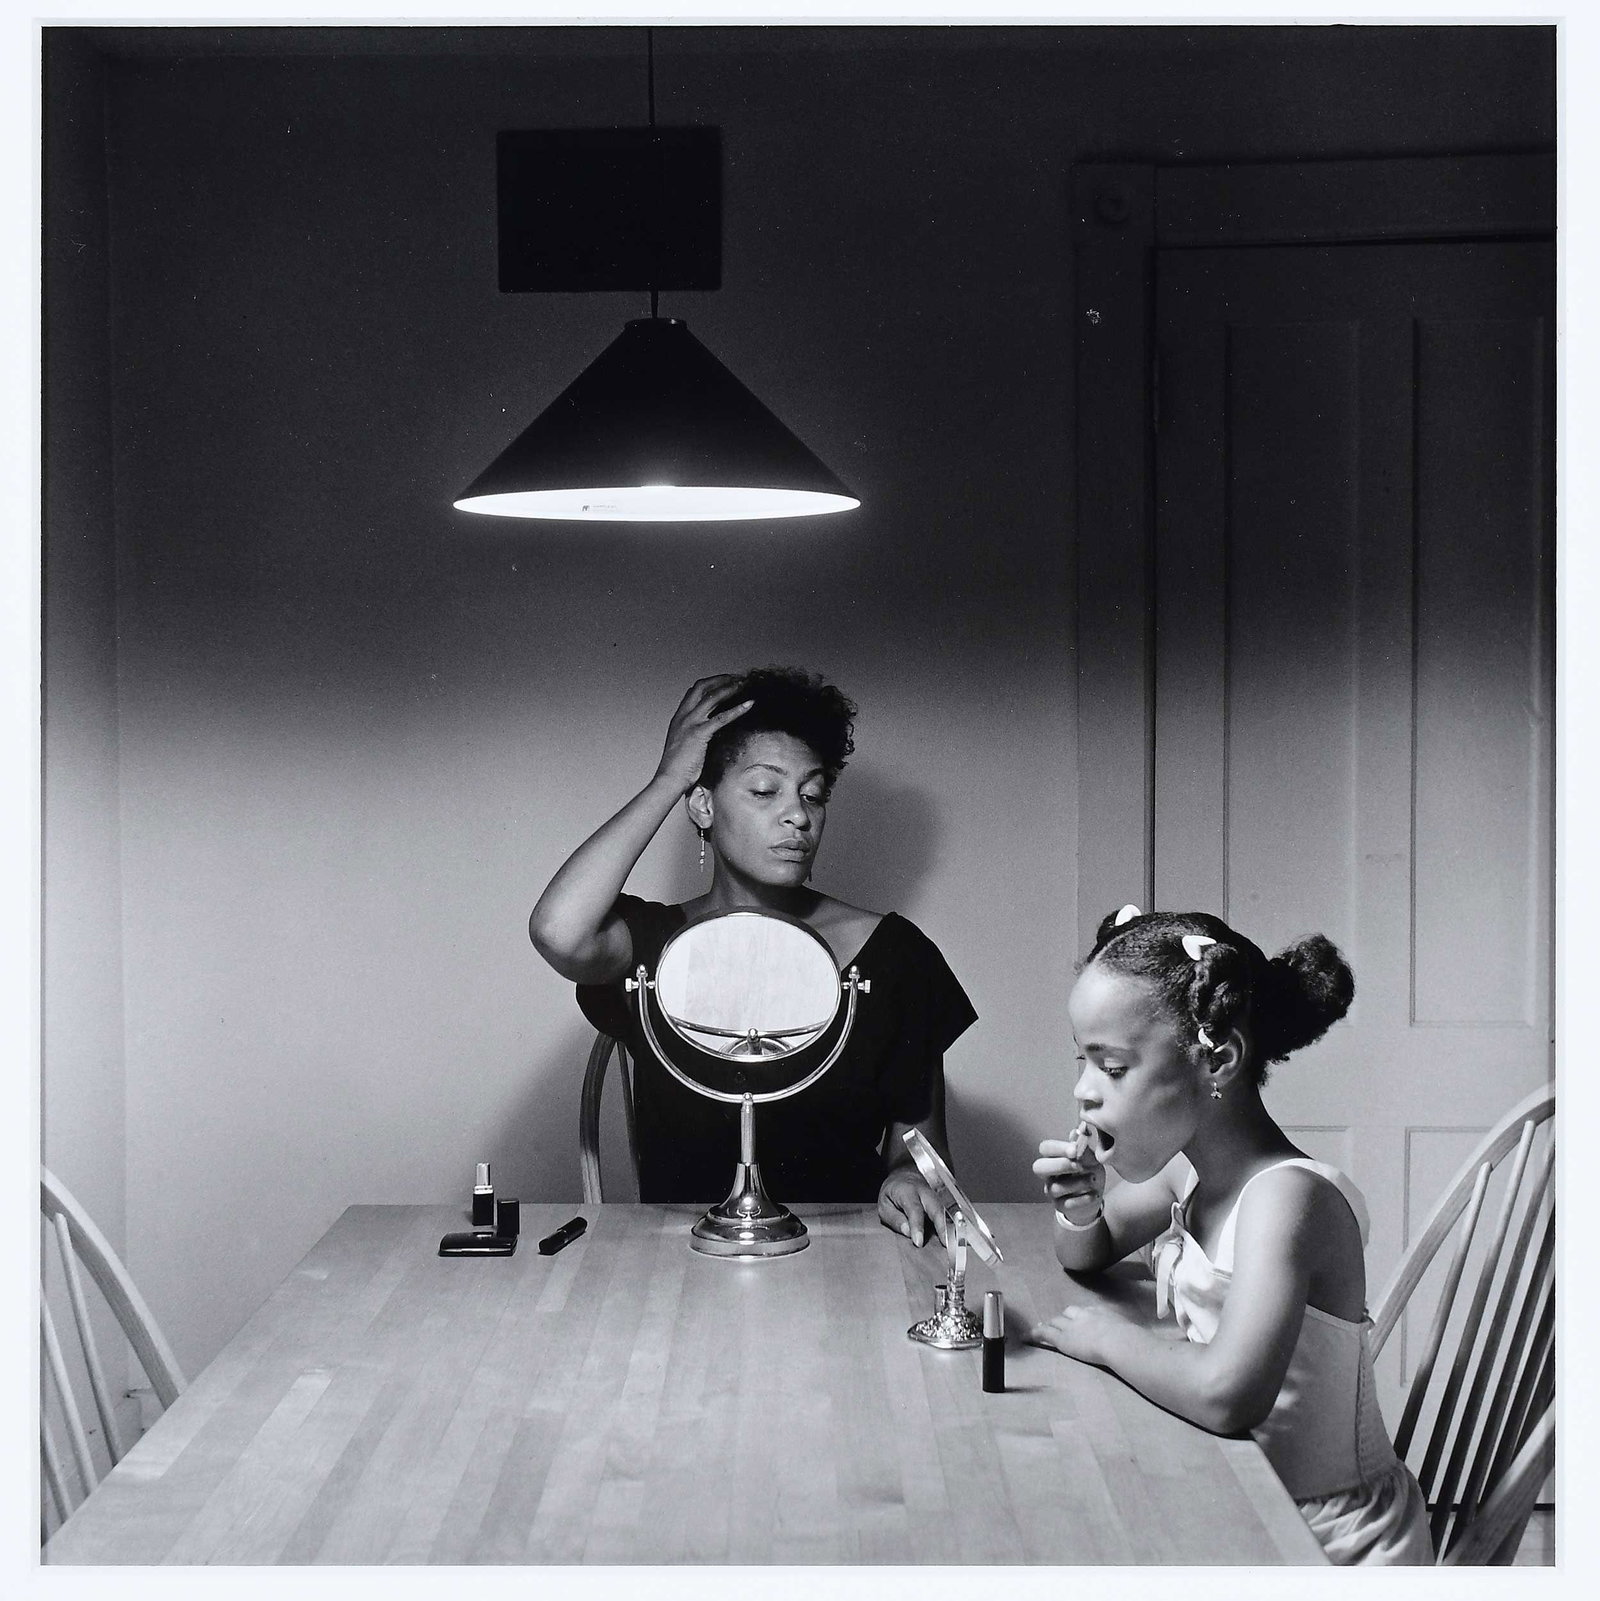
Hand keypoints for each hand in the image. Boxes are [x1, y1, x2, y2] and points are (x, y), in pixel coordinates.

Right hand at [653, 676, 754, 794]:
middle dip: (720, 679)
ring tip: (744, 684)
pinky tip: (749, 705)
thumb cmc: (677, 767)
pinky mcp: (700, 733)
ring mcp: (691, 723)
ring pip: (712, 697)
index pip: (693, 692)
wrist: (669, 779)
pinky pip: (722, 717)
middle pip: (702, 687)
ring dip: (730, 688)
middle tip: (736, 678)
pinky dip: (737, 709)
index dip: (710, 684)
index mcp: (679, 718)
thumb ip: (694, 735)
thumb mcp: (684, 745)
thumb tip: (709, 733)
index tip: (724, 682)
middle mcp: (683, 716)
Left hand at [878, 1168, 949, 1247]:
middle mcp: (925, 1192)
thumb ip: (895, 1218)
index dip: (917, 1226)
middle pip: (936, 1209)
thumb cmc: (893, 1193)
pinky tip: (953, 1241)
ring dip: (950, 1229)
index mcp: (908, 1191)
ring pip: (946, 1212)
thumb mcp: (884, 1205)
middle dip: (942, 1227)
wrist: (905, 1177)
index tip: (919, 1242)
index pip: (914, 1209)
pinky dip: (952, 1228)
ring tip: (952, 1246)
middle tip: (945, 1245)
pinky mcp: (942, 1203)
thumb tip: (907, 1232)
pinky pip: (948, 1216)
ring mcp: (936, 1197)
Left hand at [1025, 1302, 1127, 1364]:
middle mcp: (1084, 1315)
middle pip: (1069, 1313)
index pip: (1087, 1311)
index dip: (1081, 1316)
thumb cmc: (1130, 1340)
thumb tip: (1137, 1341)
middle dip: (1065, 1318)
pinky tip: (1028, 1336)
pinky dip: (1036, 1334)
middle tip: (1061, 1323)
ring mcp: (1072, 1326)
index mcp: (1101, 1312)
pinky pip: (1046, 1333)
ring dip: (1052, 1325)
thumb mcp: (1131, 1331)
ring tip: (1044, 1327)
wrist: (1118, 1342)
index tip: (1079, 1320)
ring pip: (1057, 1321)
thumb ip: (1129, 1333)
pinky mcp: (1063, 1338)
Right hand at [1034, 1127, 1103, 1222]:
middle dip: (1060, 1165)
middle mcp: (1048, 1174)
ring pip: (1055, 1187)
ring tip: (1093, 1179)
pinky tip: (1094, 1194)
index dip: (1058, 1148)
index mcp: (1053, 1157)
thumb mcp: (1091, 1158)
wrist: (1094, 1195)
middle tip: (1080, 1166)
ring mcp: (1051, 1191)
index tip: (1074, 1150)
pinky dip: (1082, 1198)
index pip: (1045, 1148)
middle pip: (1039, 1167)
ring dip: (1077, 1182)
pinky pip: (1067, 1203)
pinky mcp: (1060, 1206)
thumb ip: (1083, 1148)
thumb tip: (1078, 1132)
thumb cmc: (1089, 1171)